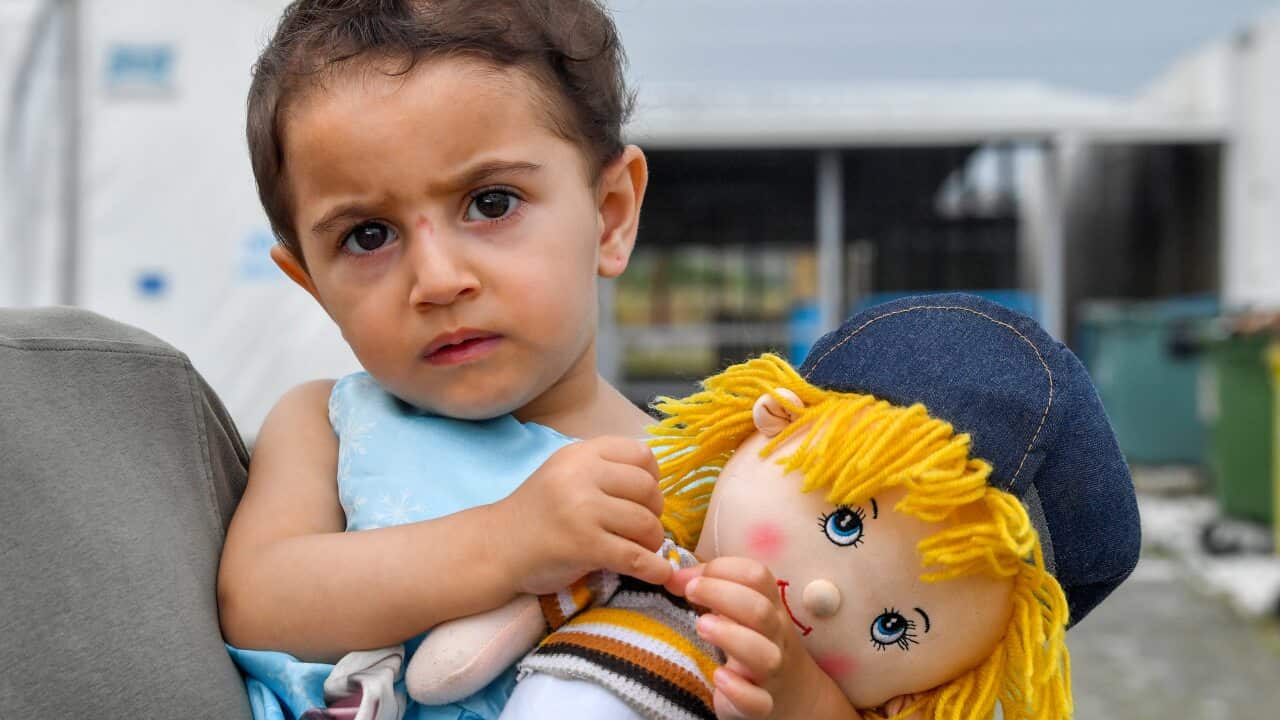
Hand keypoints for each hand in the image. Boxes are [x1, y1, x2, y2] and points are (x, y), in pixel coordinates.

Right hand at [488, 437, 670, 594]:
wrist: (496, 547)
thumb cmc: (538, 513)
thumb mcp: (566, 474)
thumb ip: (604, 470)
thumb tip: (657, 485)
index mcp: (581, 454)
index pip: (642, 454)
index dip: (653, 478)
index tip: (644, 498)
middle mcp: (581, 476)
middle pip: (648, 489)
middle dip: (655, 512)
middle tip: (642, 528)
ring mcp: (582, 511)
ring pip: (646, 524)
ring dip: (652, 542)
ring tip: (641, 549)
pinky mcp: (584, 546)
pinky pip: (635, 557)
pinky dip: (655, 569)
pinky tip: (659, 574)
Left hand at [669, 558, 861, 719]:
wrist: (792, 693)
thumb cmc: (752, 640)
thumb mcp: (737, 610)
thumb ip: (708, 588)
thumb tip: (673, 576)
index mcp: (770, 605)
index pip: (757, 576)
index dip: (723, 569)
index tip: (691, 578)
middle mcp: (775, 635)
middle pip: (759, 610)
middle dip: (721, 595)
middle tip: (690, 593)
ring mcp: (771, 671)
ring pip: (764, 655)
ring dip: (730, 637)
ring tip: (701, 627)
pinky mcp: (762, 705)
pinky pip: (758, 702)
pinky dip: (739, 690)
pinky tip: (719, 678)